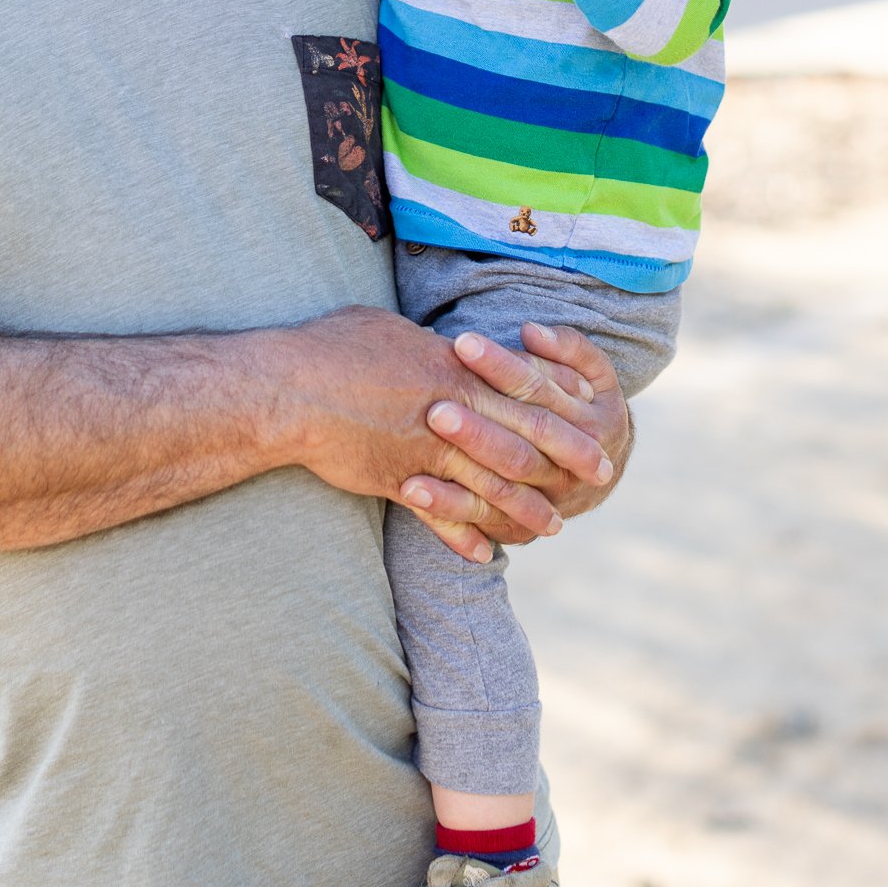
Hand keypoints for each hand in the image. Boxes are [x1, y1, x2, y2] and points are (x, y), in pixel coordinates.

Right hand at [279, 306, 592, 560]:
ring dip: (527, 509)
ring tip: (553, 526)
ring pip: (493, 486)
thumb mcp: (388, 330)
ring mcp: (428, 452)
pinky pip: (443, 517)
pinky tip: (484, 556)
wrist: (288, 389)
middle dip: (567, 462)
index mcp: (455, 369)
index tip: (592, 418)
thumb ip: (428, 347)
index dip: (564, 408)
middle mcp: (452, 411)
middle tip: (600, 477)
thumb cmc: (331, 347)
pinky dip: (465, 538)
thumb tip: (444, 347)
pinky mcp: (400, 482)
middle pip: (526, 441)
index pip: (526, 391)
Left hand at [397, 323, 631, 550]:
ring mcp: (547, 503)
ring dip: (457, 471)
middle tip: (435, 407)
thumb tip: (529, 332)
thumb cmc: (584, 403)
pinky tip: (410, 490)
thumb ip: (567, 347)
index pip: (539, 390)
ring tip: (418, 450)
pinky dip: (447, 507)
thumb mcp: (595, 372)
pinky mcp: (521, 525)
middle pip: (519, 443)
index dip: (501, 367)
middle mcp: (573, 468)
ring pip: (501, 486)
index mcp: (594, 422)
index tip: (462, 344)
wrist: (602, 471)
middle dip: (477, 425)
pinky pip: (481, 518)